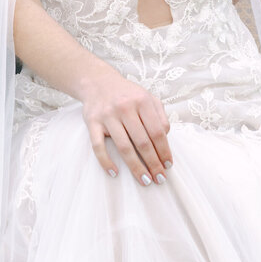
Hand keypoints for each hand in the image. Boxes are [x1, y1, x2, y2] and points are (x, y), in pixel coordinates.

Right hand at [79, 63, 171, 185]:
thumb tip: (166, 136)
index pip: (157, 131)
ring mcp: (107, 115)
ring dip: (136, 167)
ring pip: (124, 147)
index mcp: (141, 100)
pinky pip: (98, 146)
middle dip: (153, 163)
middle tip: (160, 178)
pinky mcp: (92, 122)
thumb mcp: (147, 96)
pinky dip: (106, 161)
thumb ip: (160, 114)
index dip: (164, 150)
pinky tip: (114, 173)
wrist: (97, 81)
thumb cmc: (127, 93)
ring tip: (145, 180)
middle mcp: (125, 107)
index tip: (168, 165)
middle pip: (142, 142)